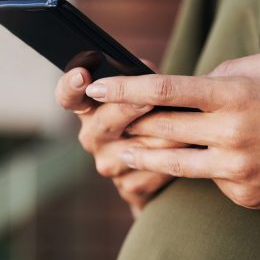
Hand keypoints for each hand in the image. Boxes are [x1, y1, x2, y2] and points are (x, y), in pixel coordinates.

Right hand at [55, 65, 182, 216]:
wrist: (162, 167)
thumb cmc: (152, 117)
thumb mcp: (143, 94)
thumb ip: (141, 80)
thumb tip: (147, 72)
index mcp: (90, 109)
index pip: (68, 96)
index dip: (70, 86)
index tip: (82, 76)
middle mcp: (93, 137)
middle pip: (105, 121)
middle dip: (128, 108)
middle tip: (149, 99)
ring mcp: (109, 164)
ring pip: (138, 149)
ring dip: (166, 137)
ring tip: (190, 126)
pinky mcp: (129, 187)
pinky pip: (155, 171)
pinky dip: (176, 160)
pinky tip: (192, 152)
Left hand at [85, 51, 259, 209]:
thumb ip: (227, 70)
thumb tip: (192, 83)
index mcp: (235, 96)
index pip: (164, 91)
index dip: (123, 89)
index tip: (95, 86)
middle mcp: (229, 135)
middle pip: (158, 129)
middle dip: (126, 123)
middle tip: (103, 119)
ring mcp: (234, 170)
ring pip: (171, 162)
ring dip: (142, 154)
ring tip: (122, 148)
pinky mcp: (242, 196)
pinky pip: (207, 178)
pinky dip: (200, 167)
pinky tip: (204, 161)